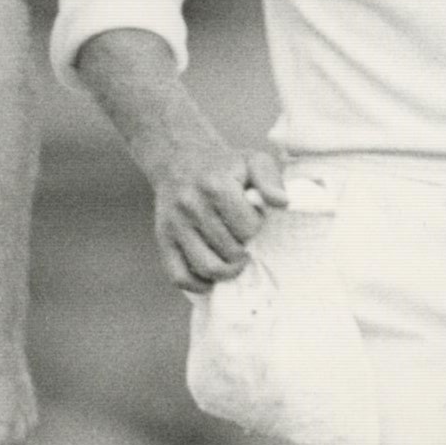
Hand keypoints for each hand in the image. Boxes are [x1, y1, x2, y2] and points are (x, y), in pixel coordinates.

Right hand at [150, 144, 287, 291]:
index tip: (251, 216)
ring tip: (233, 260)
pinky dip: (199, 284)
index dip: (256, 226)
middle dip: (243, 248)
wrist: (180, 160)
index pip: (248, 228)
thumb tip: (282, 203)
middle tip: (242, 238)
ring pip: (207, 267)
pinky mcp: (163, 240)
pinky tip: (211, 276)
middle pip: (230, 251)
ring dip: (227, 270)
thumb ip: (271, 179)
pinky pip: (179, 277)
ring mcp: (174, 226)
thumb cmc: (223, 165)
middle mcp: (191, 206)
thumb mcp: (252, 160)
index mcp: (215, 185)